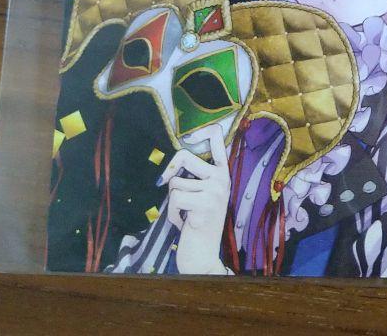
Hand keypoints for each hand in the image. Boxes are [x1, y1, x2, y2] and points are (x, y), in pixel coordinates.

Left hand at [159, 124, 230, 275]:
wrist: (203, 256)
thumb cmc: (197, 223)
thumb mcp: (201, 195)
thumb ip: (194, 177)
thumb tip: (172, 164)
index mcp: (222, 172)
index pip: (217, 139)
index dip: (201, 131)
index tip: (188, 137)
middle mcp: (222, 178)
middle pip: (184, 156)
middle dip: (170, 171)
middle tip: (165, 183)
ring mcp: (215, 191)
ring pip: (175, 183)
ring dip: (171, 202)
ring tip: (183, 214)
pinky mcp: (205, 204)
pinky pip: (174, 199)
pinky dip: (171, 213)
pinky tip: (183, 223)